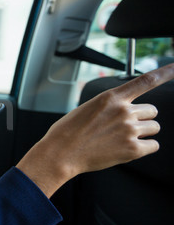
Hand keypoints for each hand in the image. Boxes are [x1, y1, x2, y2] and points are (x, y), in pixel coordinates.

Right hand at [18, 63, 173, 197]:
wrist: (60, 153)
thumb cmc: (68, 132)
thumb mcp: (87, 108)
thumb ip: (110, 106)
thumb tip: (126, 111)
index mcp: (111, 97)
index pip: (146, 80)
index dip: (166, 72)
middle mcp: (123, 111)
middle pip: (151, 111)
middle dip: (141, 118)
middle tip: (122, 127)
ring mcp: (129, 130)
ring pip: (154, 127)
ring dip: (142, 133)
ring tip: (121, 139)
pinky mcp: (132, 149)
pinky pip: (153, 145)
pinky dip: (144, 148)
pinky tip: (126, 149)